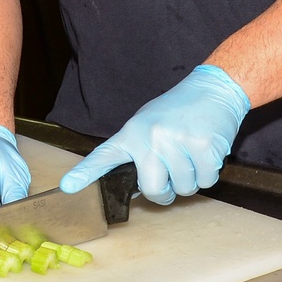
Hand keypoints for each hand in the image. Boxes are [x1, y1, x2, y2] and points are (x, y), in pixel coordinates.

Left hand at [59, 65, 249, 205]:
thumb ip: (138, 152)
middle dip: (166, 191)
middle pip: (153, 189)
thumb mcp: (149, 123)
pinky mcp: (203, 146)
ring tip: (192, 152)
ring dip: (192, 179)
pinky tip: (207, 151)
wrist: (214, 89)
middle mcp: (151, 136)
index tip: (68, 187)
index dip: (85, 173)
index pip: (105, 155)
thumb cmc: (180, 111)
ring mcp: (177, 141)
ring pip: (184, 188)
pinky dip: (209, 173)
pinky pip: (205, 181)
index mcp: (133, 132)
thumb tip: (135, 187)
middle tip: (173, 174)